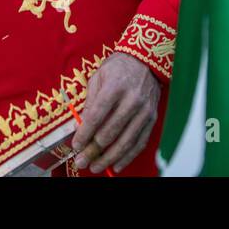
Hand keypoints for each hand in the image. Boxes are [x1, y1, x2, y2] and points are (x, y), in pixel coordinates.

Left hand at [71, 52, 160, 174]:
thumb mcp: (98, 78)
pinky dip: (127, 157)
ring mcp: (144, 110)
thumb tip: (80, 126)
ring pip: (126, 141)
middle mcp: (132, 99)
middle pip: (110, 131)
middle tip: (81, 161)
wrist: (145, 61)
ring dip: (109, 158)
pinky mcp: (152, 119)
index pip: (97, 114)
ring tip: (95, 167)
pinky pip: (140, 142)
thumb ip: (90, 102)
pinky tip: (116, 165)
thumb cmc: (118, 69)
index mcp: (115, 86)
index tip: (76, 145)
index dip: (85, 132)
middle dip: (93, 150)